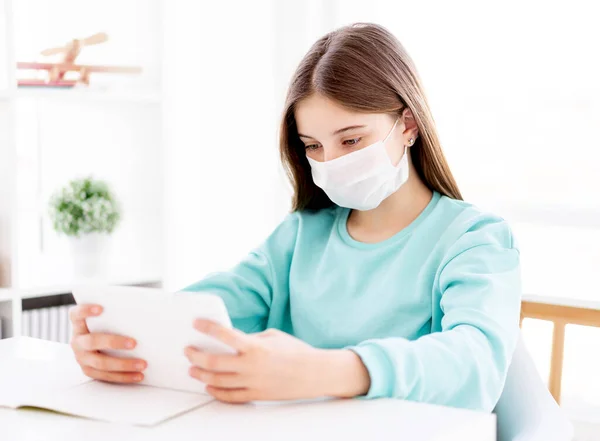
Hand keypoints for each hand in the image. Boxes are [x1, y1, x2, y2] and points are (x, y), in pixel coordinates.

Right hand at [69, 304, 146, 382]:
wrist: (94, 343)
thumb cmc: (105, 325)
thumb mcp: (105, 318)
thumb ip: (115, 314)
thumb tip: (141, 311)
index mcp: (79, 324)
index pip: (77, 314)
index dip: (86, 310)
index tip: (101, 308)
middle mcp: (77, 341)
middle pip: (92, 341)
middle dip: (114, 342)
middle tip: (134, 343)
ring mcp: (81, 357)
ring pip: (100, 363)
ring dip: (123, 364)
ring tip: (142, 364)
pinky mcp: (89, 370)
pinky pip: (106, 376)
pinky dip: (124, 377)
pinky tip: (138, 375)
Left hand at [185, 320, 370, 402]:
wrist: (314, 373)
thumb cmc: (296, 351)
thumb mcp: (272, 336)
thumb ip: (250, 338)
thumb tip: (231, 342)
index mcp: (255, 346)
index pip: (224, 334)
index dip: (207, 327)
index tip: (196, 323)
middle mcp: (250, 365)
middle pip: (213, 362)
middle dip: (195, 356)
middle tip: (188, 351)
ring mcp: (252, 383)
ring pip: (217, 382)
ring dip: (201, 375)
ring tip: (193, 370)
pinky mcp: (256, 395)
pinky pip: (230, 397)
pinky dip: (216, 392)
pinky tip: (209, 387)